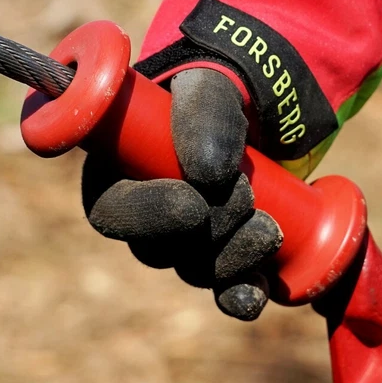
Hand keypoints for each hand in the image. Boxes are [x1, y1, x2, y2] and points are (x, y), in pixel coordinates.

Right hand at [81, 68, 282, 319]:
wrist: (256, 109)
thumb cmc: (214, 96)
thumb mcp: (208, 88)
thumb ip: (202, 114)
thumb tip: (210, 173)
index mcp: (115, 172)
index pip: (111, 211)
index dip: (148, 216)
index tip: (194, 204)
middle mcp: (142, 216)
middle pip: (158, 249)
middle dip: (208, 229)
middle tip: (245, 194)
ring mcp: (182, 242)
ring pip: (195, 268)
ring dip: (234, 255)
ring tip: (269, 228)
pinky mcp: (221, 259)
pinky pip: (222, 290)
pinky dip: (240, 294)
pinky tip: (256, 293)